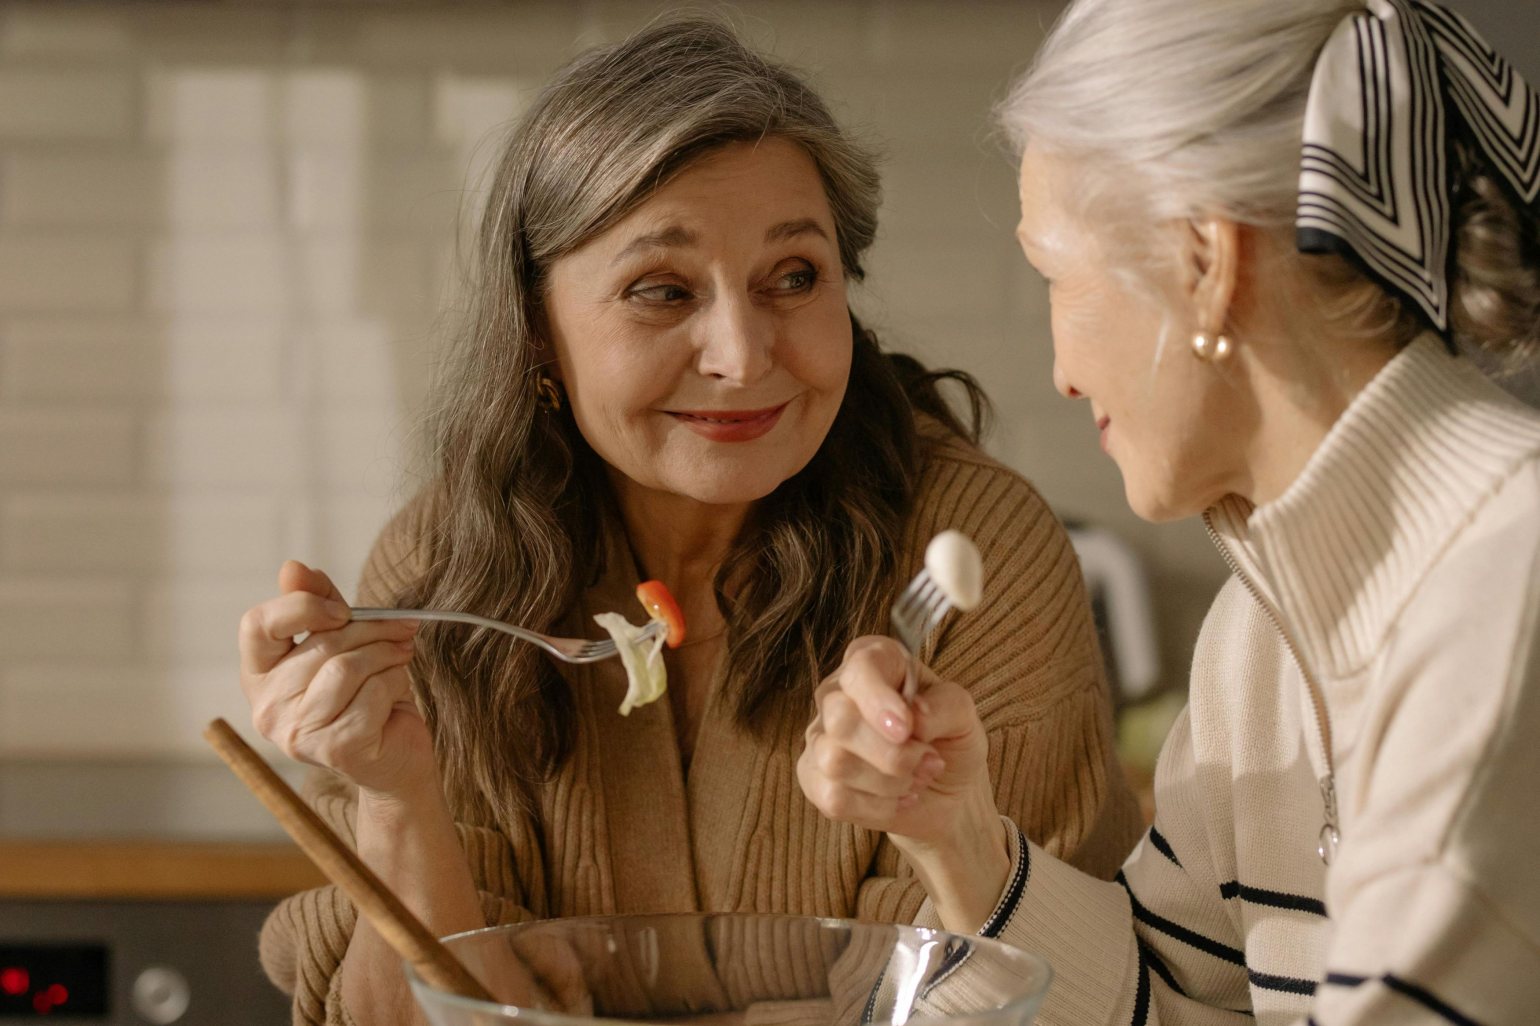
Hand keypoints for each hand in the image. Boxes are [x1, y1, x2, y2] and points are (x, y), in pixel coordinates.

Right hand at [238, 560, 434, 798]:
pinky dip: (394, 683)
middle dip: (371, 629)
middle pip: (320, 643)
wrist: (396, 755)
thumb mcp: (342, 640)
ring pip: (347, 666)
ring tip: (400, 657)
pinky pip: (371, 693)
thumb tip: (292, 568)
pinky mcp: (334, 749)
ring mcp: (297, 733)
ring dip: (386, 655)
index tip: (341, 609)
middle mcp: (267, 708)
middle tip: (401, 628)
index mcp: (259, 676)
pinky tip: (395, 693)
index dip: (301, 606)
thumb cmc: (366, 694)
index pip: (257, 625)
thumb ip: (318, 603)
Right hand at [798, 636, 992, 844]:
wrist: (947, 792)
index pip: (860, 668)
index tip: (908, 729)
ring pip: (835, 761)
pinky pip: (833, 797)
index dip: (879, 700)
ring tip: (916, 779)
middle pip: (841, 719)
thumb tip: (914, 715)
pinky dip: (876, 806)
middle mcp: (837, 692)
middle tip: (928, 761)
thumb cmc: (950, 741)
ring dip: (889, 781)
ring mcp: (820, 736)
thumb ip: (946, 705)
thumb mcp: (965, 715)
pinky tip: (896, 798)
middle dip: (892, 754)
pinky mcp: (813, 777)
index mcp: (874, 661)